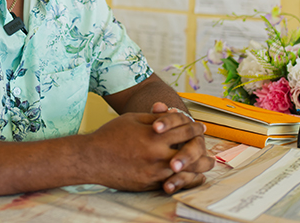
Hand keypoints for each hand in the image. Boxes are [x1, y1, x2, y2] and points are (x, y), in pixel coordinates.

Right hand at [86, 110, 208, 191]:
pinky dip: (184, 180)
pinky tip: (189, 176)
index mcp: (154, 135)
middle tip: (208, 147)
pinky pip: (172, 184)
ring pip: (186, 172)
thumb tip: (174, 114)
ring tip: (206, 164)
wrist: (91, 158)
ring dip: (198, 168)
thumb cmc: (111, 135)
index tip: (201, 127)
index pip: (184, 130)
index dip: (194, 128)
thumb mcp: (133, 119)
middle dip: (202, 149)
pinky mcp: (148, 185)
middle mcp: (156, 155)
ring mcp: (153, 172)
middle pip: (191, 152)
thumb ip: (155, 118)